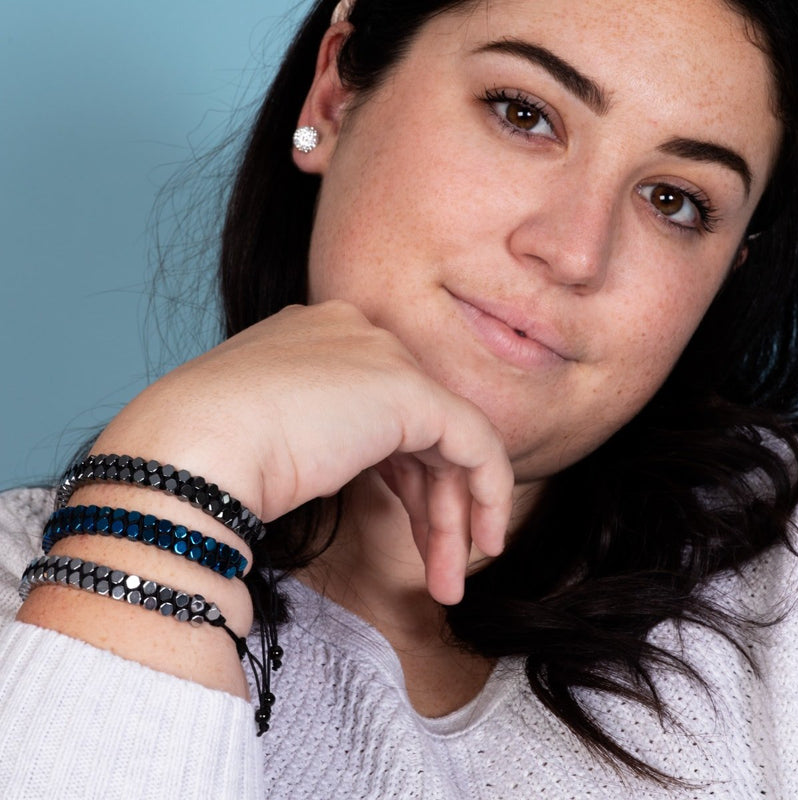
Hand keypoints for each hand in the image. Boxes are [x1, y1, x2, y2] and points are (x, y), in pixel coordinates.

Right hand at [96, 301, 513, 602]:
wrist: (188, 451)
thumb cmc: (202, 458)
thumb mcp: (264, 439)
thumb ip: (310, 438)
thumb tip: (324, 468)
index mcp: (312, 339)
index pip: (379, 409)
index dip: (402, 475)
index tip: (408, 527)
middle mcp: (353, 336)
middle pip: (416, 428)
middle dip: (433, 504)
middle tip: (439, 568)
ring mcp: (380, 356)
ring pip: (446, 441)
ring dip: (452, 518)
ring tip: (450, 582)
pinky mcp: (407, 388)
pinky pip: (473, 442)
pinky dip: (486, 493)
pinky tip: (482, 544)